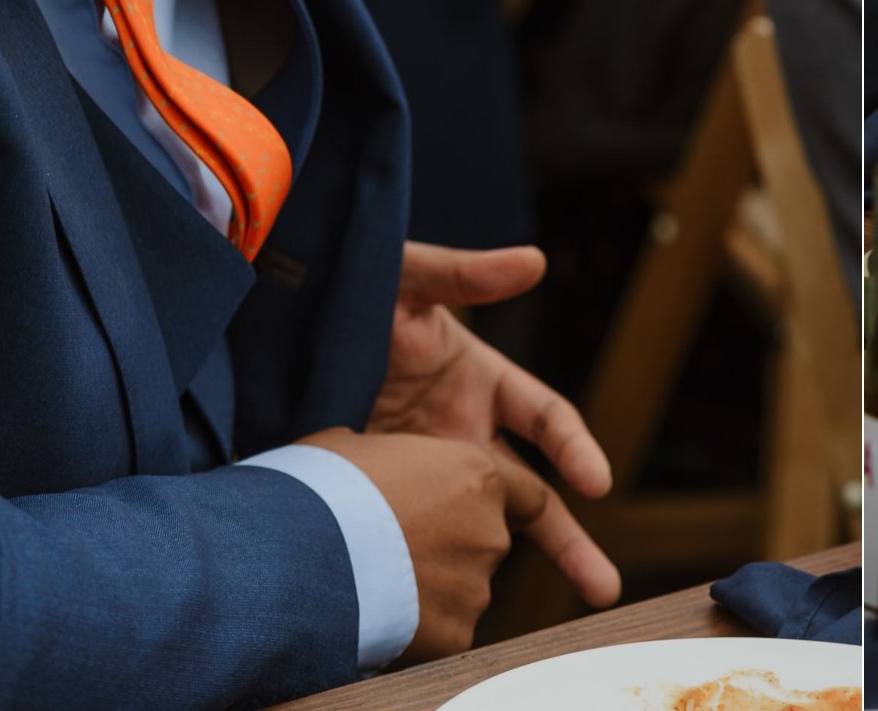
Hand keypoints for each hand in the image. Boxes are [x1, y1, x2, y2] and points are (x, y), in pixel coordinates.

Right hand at [301, 426, 545, 660]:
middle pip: (486, 543)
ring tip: (378, 581)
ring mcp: (476, 587)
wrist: (300, 555)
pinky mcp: (455, 635)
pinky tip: (378, 612)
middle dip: (455, 547)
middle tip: (401, 548)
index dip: (507, 504)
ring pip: (464, 590)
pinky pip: (442, 631)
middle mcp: (491, 531)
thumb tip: (373, 459)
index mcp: (478, 476)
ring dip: (434, 587)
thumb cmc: (325, 488)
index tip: (479, 512)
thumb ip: (392, 456)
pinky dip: (418, 628)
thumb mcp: (357, 447)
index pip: (527, 494)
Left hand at [371, 244, 619, 606]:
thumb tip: (536, 260)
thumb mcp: (410, 278)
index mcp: (483, 381)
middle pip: (530, 495)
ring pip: (482, 528)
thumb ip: (467, 274)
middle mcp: (463, 433)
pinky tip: (447, 610)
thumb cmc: (352, 292)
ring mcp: (424, 470)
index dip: (575, 449)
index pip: (547, 419)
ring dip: (512, 569)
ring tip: (547, 617)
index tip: (597, 482)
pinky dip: (440, 571)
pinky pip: (419, 536)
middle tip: (603, 587)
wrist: (274, 327)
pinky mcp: (382, 495)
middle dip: (568, 540)